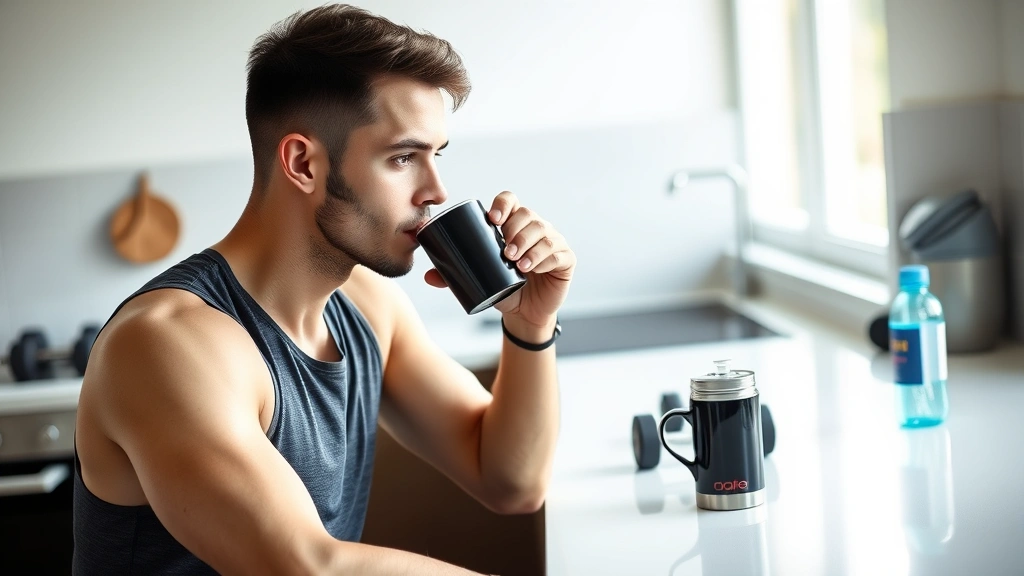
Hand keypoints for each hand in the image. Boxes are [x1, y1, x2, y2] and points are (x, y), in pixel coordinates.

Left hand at [424, 192, 575, 328]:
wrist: (523, 314)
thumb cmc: (501, 289)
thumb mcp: (477, 280)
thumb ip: (453, 276)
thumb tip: (427, 276)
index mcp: (513, 225)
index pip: (510, 201)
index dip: (503, 204)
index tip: (493, 219)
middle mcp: (534, 228)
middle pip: (527, 215)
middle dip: (516, 230)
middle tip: (505, 252)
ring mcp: (552, 242)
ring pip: (543, 232)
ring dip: (529, 244)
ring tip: (516, 262)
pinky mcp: (565, 259)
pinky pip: (558, 252)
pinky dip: (544, 258)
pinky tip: (532, 267)